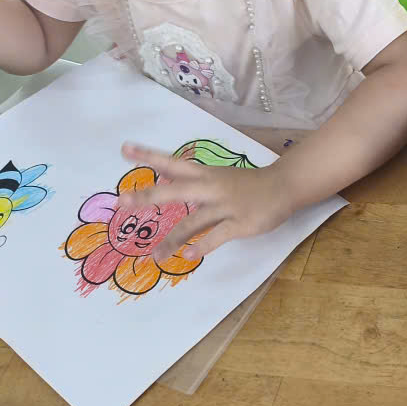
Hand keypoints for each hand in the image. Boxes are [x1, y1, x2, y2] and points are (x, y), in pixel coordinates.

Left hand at [118, 143, 294, 258]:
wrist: (284, 186)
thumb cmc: (248, 185)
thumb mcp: (218, 178)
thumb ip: (192, 184)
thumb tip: (163, 184)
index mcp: (205, 174)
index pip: (172, 163)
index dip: (149, 156)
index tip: (124, 150)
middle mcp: (211, 187)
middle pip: (175, 190)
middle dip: (148, 196)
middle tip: (122, 201)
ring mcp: (226, 206)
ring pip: (193, 222)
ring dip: (171, 239)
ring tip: (154, 256)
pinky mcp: (241, 223)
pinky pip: (217, 236)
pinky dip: (202, 246)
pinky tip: (189, 256)